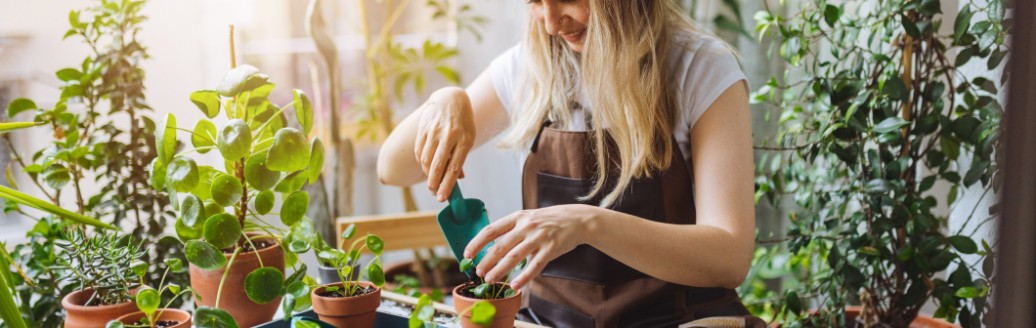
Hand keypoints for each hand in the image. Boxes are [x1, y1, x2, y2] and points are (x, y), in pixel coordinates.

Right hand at [414, 87, 474, 201]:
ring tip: (432, 179)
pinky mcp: (423, 128)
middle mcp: (449, 135)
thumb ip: (461, 158)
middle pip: (438, 165)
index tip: (443, 198)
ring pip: (426, 160)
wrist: (450, 98)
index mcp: (464, 139)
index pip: (454, 167)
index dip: (448, 185)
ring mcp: (434, 131)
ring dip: (427, 174)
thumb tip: (458, 179)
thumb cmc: (462, 123)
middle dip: (434, 183)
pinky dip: (422, 162)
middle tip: (434, 193)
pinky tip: (426, 166)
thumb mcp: (468, 138)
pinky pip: (419, 151)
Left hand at [463, 204, 598, 289]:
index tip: (467, 254)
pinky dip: (524, 277)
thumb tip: (491, 248)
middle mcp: (526, 226)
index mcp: (517, 217)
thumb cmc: (549, 221)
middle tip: (479, 272)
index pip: (491, 230)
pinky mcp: (551, 248)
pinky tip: (515, 285)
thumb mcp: (528, 218)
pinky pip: (535, 266)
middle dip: (486, 260)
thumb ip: (512, 230)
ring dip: (500, 270)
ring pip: (514, 257)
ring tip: (491, 279)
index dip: (477, 243)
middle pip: (500, 246)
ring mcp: (539, 237)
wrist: (576, 219)